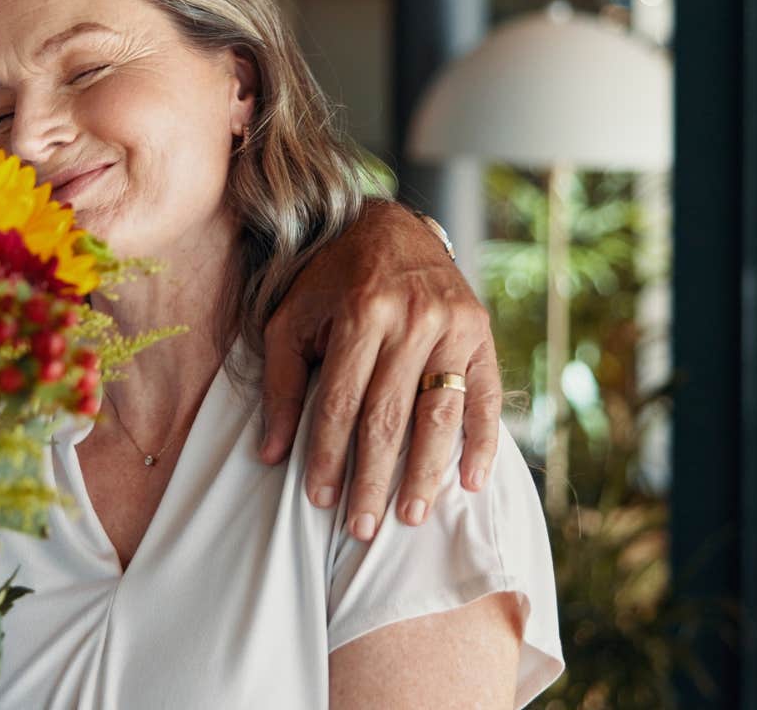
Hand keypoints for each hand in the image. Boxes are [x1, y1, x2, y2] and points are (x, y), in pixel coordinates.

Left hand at [259, 201, 502, 542]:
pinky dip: (482, 442)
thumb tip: (270, 455)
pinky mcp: (482, 333)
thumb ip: (281, 384)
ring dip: (426, 473)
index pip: (341, 403)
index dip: (329, 456)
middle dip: (374, 480)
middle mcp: (412, 319)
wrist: (391, 227)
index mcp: (361, 313)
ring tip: (411, 517)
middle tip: (362, 529)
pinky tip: (469, 482)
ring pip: (439, 414)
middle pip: (389, 417)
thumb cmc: (330, 280)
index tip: (320, 501)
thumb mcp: (292, 318)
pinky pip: (485, 396)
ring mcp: (453, 325)